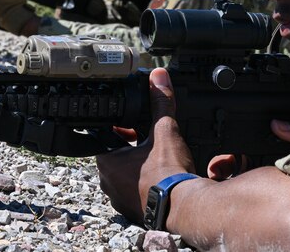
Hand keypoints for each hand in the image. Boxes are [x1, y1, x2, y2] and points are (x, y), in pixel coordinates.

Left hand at [96, 67, 194, 223]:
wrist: (184, 209)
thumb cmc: (169, 175)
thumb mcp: (165, 132)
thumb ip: (161, 103)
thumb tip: (159, 78)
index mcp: (107, 161)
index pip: (105, 136)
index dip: (121, 126)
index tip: (134, 123)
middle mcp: (108, 182)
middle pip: (116, 154)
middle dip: (132, 145)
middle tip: (150, 139)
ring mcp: (119, 199)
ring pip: (125, 174)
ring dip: (139, 165)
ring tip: (158, 158)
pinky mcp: (133, 212)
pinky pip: (135, 191)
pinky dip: (146, 183)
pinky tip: (162, 178)